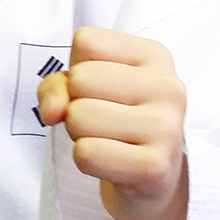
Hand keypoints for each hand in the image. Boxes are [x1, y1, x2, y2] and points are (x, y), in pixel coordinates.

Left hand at [37, 27, 187, 219]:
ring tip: (106, 139)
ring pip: (78, 116)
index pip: (85, 41)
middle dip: (75, 103)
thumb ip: (56, 85)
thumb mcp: (82, 86)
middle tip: (102, 120)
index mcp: (154, 54)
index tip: (101, 88)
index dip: (77, 68)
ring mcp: (166, 127)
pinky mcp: (155, 167)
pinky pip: (85, 153)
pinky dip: (85, 159)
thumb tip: (52, 111)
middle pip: (79, 79)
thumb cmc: (112, 117)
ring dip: (79, 133)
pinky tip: (110, 162)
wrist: (149, 179)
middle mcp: (167, 85)